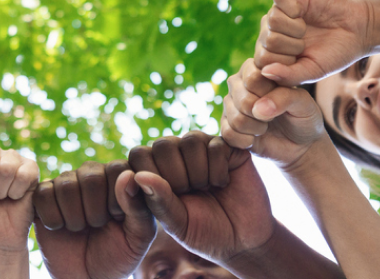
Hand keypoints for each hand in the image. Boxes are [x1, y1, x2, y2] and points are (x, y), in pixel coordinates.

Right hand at [33, 160, 155, 278]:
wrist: (88, 277)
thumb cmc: (118, 255)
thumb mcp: (139, 237)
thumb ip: (139, 206)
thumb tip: (127, 176)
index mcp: (120, 178)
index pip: (117, 169)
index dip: (116, 198)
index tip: (117, 218)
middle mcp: (93, 174)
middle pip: (90, 176)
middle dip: (95, 211)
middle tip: (97, 226)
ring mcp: (66, 184)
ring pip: (65, 185)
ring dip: (74, 217)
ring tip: (80, 228)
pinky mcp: (43, 196)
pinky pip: (43, 194)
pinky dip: (53, 218)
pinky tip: (61, 227)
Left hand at [125, 132, 272, 265]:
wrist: (243, 240)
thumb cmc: (204, 234)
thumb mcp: (177, 224)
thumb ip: (157, 201)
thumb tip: (137, 175)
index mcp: (157, 172)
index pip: (139, 155)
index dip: (152, 175)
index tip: (167, 200)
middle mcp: (177, 155)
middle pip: (163, 144)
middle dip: (177, 175)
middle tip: (191, 193)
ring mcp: (202, 149)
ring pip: (190, 140)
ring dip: (198, 171)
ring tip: (206, 188)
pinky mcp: (227, 147)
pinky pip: (216, 143)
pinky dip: (218, 168)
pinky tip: (223, 182)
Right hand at [221, 59, 326, 171]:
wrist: (301, 143)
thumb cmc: (303, 116)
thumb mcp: (303, 103)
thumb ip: (284, 97)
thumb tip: (258, 109)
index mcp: (257, 68)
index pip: (253, 77)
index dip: (270, 93)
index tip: (284, 99)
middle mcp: (239, 83)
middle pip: (243, 99)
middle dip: (264, 114)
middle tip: (275, 116)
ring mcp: (230, 104)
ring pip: (236, 118)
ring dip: (256, 128)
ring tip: (266, 126)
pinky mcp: (226, 125)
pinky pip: (229, 134)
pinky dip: (246, 140)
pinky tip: (255, 138)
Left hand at [256, 0, 378, 86]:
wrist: (358, 30)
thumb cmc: (334, 54)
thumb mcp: (312, 71)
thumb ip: (289, 76)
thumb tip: (265, 72)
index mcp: (272, 53)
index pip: (263, 62)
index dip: (285, 63)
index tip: (303, 59)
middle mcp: (270, 32)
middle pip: (267, 41)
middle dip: (292, 46)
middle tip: (306, 43)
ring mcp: (278, 13)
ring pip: (272, 21)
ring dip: (295, 29)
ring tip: (305, 29)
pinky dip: (294, 8)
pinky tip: (303, 12)